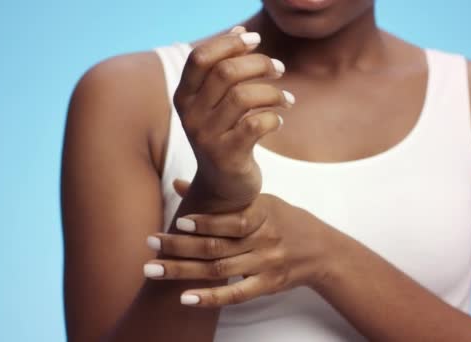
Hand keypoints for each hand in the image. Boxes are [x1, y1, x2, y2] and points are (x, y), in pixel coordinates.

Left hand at [144, 179, 332, 306]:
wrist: (322, 250)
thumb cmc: (285, 219)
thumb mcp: (260, 200)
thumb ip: (220, 197)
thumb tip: (176, 183)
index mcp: (263, 214)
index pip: (232, 220)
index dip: (205, 222)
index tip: (178, 222)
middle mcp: (264, 239)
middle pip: (217, 246)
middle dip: (180, 246)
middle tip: (150, 244)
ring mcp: (266, 264)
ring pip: (220, 270)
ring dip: (183, 271)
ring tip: (153, 269)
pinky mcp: (268, 285)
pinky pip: (236, 295)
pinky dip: (210, 298)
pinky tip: (185, 298)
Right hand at [174, 26, 293, 209]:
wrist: (223, 188)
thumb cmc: (225, 136)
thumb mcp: (217, 103)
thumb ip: (225, 68)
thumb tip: (243, 31)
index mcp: (184, 97)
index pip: (200, 57)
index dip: (229, 44)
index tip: (256, 41)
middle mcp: (190, 116)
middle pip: (226, 73)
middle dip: (259, 64)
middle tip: (279, 69)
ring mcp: (207, 138)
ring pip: (244, 97)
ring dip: (273, 92)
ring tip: (286, 99)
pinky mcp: (228, 156)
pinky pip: (257, 124)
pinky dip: (274, 117)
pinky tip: (279, 120)